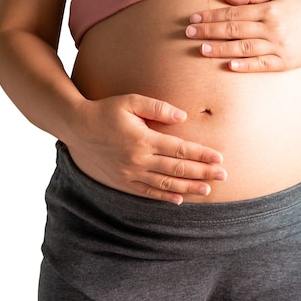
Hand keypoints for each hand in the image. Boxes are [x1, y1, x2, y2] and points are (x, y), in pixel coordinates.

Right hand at [67, 94, 226, 204]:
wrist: (76, 128)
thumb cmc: (105, 111)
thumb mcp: (130, 101)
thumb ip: (157, 107)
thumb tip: (183, 116)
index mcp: (144, 139)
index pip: (180, 149)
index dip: (202, 155)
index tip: (219, 157)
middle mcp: (139, 160)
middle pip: (178, 169)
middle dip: (203, 173)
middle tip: (223, 175)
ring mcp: (130, 174)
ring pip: (166, 185)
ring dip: (189, 188)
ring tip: (208, 190)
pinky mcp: (122, 182)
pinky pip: (147, 193)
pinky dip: (164, 197)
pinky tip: (179, 199)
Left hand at [185, 0, 300, 71]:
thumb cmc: (299, 11)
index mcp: (269, 9)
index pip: (234, 12)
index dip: (212, 15)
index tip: (193, 18)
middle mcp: (273, 27)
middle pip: (235, 29)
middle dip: (209, 31)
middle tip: (188, 33)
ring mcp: (279, 46)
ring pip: (244, 47)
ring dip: (221, 49)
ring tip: (201, 49)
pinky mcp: (285, 63)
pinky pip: (262, 65)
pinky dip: (246, 65)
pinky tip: (229, 65)